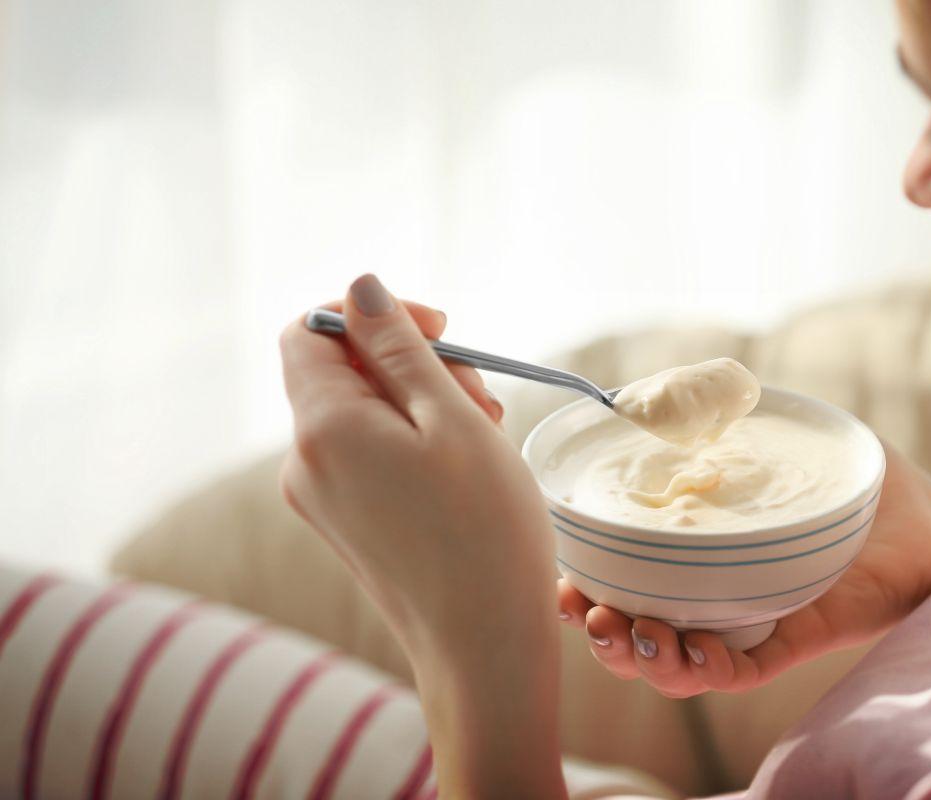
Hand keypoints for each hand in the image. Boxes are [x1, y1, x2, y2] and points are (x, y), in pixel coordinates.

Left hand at [278, 274, 558, 657]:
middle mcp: (304, 462)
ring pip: (363, 413)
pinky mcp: (345, 524)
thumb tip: (359, 287)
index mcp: (322, 426)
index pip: (309, 329)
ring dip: (423, 404)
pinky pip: (368, 456)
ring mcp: (321, 499)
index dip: (370, 312)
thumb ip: (398, 347)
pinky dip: (414, 444)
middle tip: (482, 398)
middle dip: (413, 363)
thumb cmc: (482, 529)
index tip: (439, 328)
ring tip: (484, 438)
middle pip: (342, 370)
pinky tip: (464, 470)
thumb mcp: (449, 418)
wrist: (482, 645)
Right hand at [558, 440, 930, 696]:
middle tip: (582, 609)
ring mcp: (753, 624)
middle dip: (600, 628)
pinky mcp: (795, 640)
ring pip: (678, 662)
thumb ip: (727, 418)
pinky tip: (684, 650)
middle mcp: (718, 599)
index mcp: (704, 558)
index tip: (562, 575)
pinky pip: (740, 671)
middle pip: (640, 629)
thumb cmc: (857, 484)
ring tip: (625, 630)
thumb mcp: (784, 441)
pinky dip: (704, 668)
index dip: (589, 584)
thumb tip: (658, 392)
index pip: (631, 580)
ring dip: (639, 654)